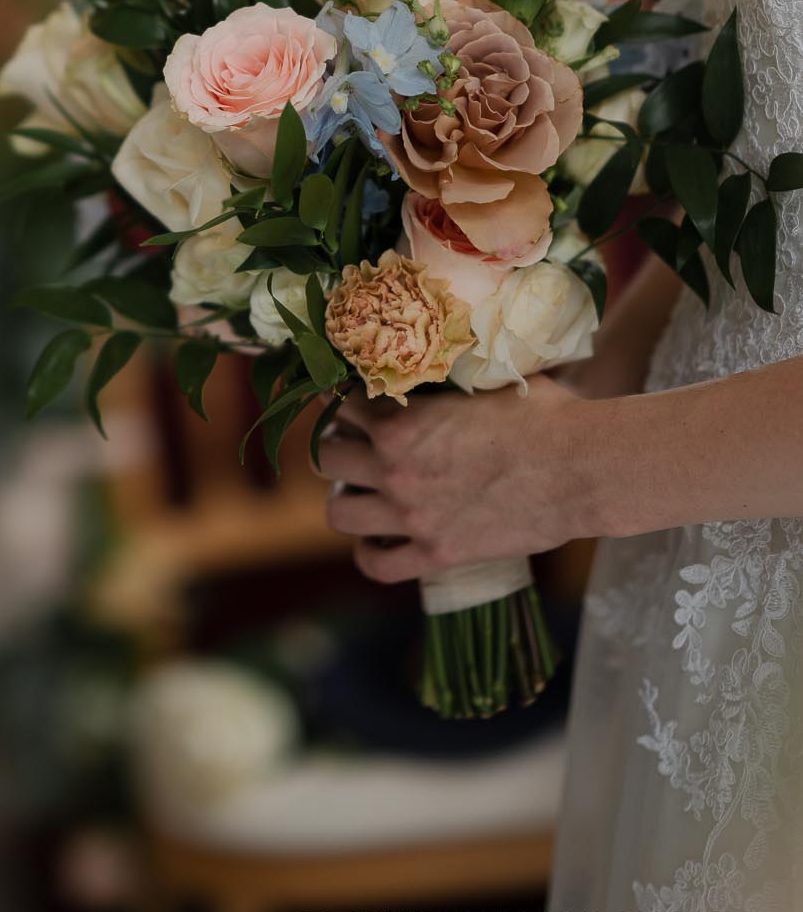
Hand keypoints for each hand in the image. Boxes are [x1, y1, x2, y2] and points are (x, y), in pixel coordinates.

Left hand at [317, 375, 589, 582]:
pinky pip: (376, 565)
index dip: (346, 400)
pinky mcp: (437, 554)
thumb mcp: (488, 377)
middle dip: (340, 447)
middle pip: (328, 458)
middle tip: (359, 446)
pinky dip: (369, 553)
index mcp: (401, 421)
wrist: (583, 468)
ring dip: (346, 497)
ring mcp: (412, 516)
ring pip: (339, 512)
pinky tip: (377, 540)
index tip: (357, 402)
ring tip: (365, 490)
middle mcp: (395, 469)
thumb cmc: (544, 413)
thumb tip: (441, 346)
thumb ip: (449, 371)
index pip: (341, 405)